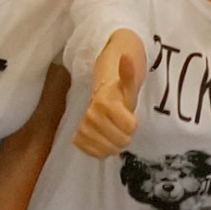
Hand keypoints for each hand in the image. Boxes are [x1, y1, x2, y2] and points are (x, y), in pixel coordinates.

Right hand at [71, 31, 146, 155]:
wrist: (101, 101)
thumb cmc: (119, 95)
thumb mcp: (128, 85)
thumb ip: (128, 74)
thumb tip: (126, 56)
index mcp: (104, 102)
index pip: (130, 127)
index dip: (133, 125)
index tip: (130, 119)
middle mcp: (90, 115)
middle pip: (119, 140)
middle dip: (126, 137)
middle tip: (124, 129)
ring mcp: (82, 127)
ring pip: (106, 149)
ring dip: (115, 146)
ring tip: (115, 137)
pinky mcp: (77, 138)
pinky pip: (93, 153)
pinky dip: (102, 152)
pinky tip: (105, 142)